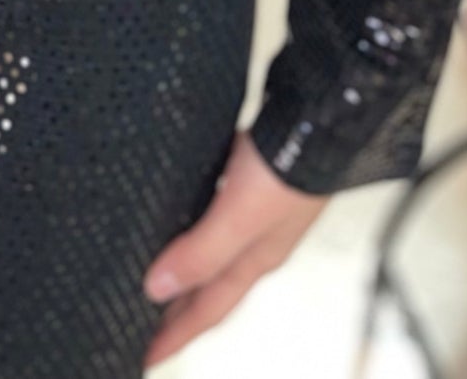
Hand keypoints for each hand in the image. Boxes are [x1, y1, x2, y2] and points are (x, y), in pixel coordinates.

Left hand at [142, 129, 325, 365]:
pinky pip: (216, 211)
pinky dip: (197, 222)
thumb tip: (157, 289)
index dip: (175, 336)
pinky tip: (183, 210)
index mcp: (256, 260)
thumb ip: (201, 254)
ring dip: (187, 267)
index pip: (207, 311)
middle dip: (178, 310)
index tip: (145, 357)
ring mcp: (257, 209)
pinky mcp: (252, 177)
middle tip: (142, 324)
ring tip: (158, 274)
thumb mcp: (239, 218)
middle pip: (209, 286)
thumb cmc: (289, 166)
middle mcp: (257, 241)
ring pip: (213, 250)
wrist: (323, 113)